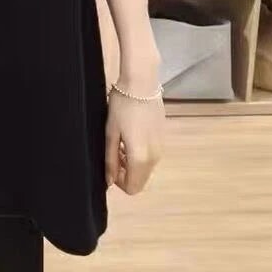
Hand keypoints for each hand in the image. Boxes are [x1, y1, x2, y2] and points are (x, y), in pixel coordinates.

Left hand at [104, 71, 164, 194]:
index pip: (132, 188)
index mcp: (140, 158)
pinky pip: (151, 156)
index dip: (118, 181)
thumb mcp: (111, 133)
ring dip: (132, 162)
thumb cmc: (122, 106)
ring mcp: (161, 148)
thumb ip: (110, 159)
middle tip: (114, 151)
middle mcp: (155, 157)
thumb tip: (109, 180)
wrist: (141, 84)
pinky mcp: (162, 138)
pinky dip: (140, 153)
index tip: (110, 164)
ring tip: (120, 141)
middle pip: (141, 180)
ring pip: (146, 168)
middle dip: (125, 172)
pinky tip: (131, 134)